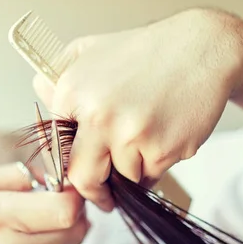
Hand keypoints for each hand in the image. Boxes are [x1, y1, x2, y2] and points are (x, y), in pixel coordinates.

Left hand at [34, 8, 242, 211]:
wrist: (202, 48)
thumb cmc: (144, 52)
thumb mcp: (89, 50)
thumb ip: (57, 78)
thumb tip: (40, 103)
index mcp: (72, 91)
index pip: (57, 149)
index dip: (68, 165)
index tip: (77, 173)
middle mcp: (96, 115)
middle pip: (83, 178)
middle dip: (94, 191)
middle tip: (103, 195)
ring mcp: (129, 134)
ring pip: (122, 178)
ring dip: (132, 170)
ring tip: (145, 138)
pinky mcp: (162, 149)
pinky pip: (151, 175)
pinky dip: (156, 164)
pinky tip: (164, 135)